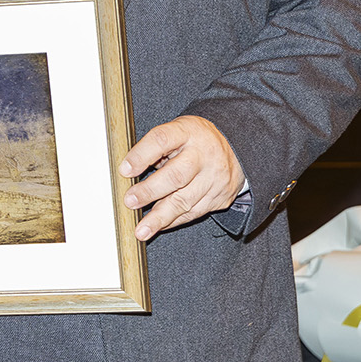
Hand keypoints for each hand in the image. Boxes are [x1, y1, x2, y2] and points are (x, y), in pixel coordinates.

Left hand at [120, 116, 245, 240]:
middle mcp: (203, 155)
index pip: (162, 139)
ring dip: (160, 218)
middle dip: (150, 191)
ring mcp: (214, 178)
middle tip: (130, 202)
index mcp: (187, 132)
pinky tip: (159, 226)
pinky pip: (193, 213)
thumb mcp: (177, 131)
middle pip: (176, 175)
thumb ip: (156, 147)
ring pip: (185, 201)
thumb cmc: (195, 140)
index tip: (124, 170)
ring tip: (142, 230)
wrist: (236, 147)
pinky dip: (174, 221)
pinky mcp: (220, 197)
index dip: (141, 155)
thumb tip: (128, 171)